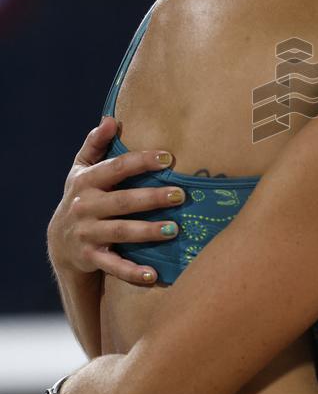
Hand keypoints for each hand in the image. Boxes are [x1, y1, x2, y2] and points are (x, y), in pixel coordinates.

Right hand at [47, 117, 182, 285]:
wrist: (60, 241)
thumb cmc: (82, 196)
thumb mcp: (82, 169)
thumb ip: (96, 144)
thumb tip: (110, 119)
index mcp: (87, 181)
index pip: (116, 167)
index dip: (141, 161)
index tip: (168, 157)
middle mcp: (85, 206)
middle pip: (123, 201)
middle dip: (152, 197)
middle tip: (181, 194)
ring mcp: (88, 233)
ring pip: (120, 232)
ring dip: (147, 232)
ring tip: (174, 229)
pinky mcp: (91, 257)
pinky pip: (113, 266)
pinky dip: (132, 272)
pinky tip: (153, 274)